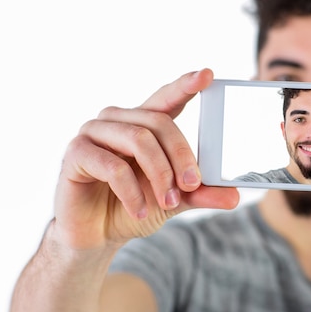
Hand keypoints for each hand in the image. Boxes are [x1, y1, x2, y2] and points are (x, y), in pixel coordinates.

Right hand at [54, 69, 238, 249]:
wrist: (97, 236)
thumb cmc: (134, 208)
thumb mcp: (175, 201)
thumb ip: (200, 194)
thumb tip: (234, 196)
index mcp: (142, 124)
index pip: (167, 98)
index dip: (185, 85)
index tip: (207, 75)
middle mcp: (118, 120)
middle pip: (160, 122)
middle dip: (181, 156)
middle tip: (193, 185)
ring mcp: (93, 133)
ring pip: (139, 140)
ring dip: (159, 174)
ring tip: (168, 202)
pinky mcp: (76, 153)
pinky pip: (113, 166)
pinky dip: (133, 192)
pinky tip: (141, 211)